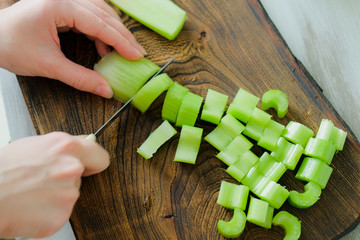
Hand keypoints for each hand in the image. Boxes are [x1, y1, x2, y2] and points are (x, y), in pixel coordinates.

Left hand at [0, 0, 145, 97]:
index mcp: (59, 5)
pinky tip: (104, 48)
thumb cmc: (10, 46)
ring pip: (100, 13)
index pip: (99, 23)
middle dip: (122, 36)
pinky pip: (90, 17)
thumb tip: (106, 90)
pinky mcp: (63, 7)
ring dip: (113, 33)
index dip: (120, 41)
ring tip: (124, 52)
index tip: (136, 55)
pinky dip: (101, 32)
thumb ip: (80, 78)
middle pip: (104, 14)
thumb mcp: (48, 65)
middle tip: (137, 54)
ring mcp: (64, 0)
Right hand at [0, 132, 109, 237]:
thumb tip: (80, 144)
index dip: (94, 161)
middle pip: (81, 176)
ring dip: (56, 195)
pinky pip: (61, 213)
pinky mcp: (61, 216)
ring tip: (32, 192)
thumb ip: (62, 147)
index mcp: (66, 147)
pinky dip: (48, 212)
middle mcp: (72, 169)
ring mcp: (68, 194)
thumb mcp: (33, 145)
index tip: (91, 166)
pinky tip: (32, 206)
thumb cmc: (2, 169)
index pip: (100, 156)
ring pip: (70, 195)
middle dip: (66, 178)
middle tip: (44, 180)